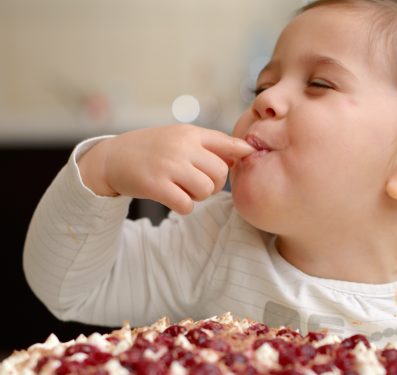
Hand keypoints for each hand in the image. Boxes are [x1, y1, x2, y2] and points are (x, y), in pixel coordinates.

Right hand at [78, 124, 254, 213]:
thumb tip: (244, 153)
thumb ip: (210, 144)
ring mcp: (168, 165)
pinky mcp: (155, 185)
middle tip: (197, 183)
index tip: (249, 156)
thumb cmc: (153, 149)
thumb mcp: (180, 137)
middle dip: (213, 184)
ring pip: (206, 190)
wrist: (112, 158)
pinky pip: (187, 204)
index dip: (242, 152)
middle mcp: (181, 146)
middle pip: (220, 173)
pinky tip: (172, 198)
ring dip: (198, 196)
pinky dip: (184, 206)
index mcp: (190, 133)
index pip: (227, 142)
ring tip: (183, 189)